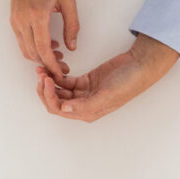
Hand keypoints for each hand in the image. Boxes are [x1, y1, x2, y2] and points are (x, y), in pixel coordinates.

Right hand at [0, 0, 79, 76]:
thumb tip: (72, 46)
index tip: (60, 72)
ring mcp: (16, 21)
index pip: (42, 48)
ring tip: (58, 55)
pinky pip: (22, 42)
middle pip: (33, 53)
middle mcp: (23, 20)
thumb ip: (72, 24)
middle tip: (63, 67)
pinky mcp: (13, 21)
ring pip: (26, 50)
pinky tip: (48, 45)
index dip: (52, 64)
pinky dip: (34, 49)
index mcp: (37, 14)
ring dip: (40, 57)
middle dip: (47, 64)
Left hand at [36, 33, 178, 121]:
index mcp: (86, 112)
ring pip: (58, 90)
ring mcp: (84, 93)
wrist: (139, 66)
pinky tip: (53, 67)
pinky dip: (57, 75)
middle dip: (45, 88)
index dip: (48, 96)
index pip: (59, 109)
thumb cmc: (128, 83)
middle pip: (55, 101)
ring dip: (49, 81)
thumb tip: (63, 108)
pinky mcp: (85, 81)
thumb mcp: (107, 95)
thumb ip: (84, 105)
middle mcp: (83, 105)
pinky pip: (65, 81)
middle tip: (40, 73)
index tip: (45, 80)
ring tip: (42, 68)